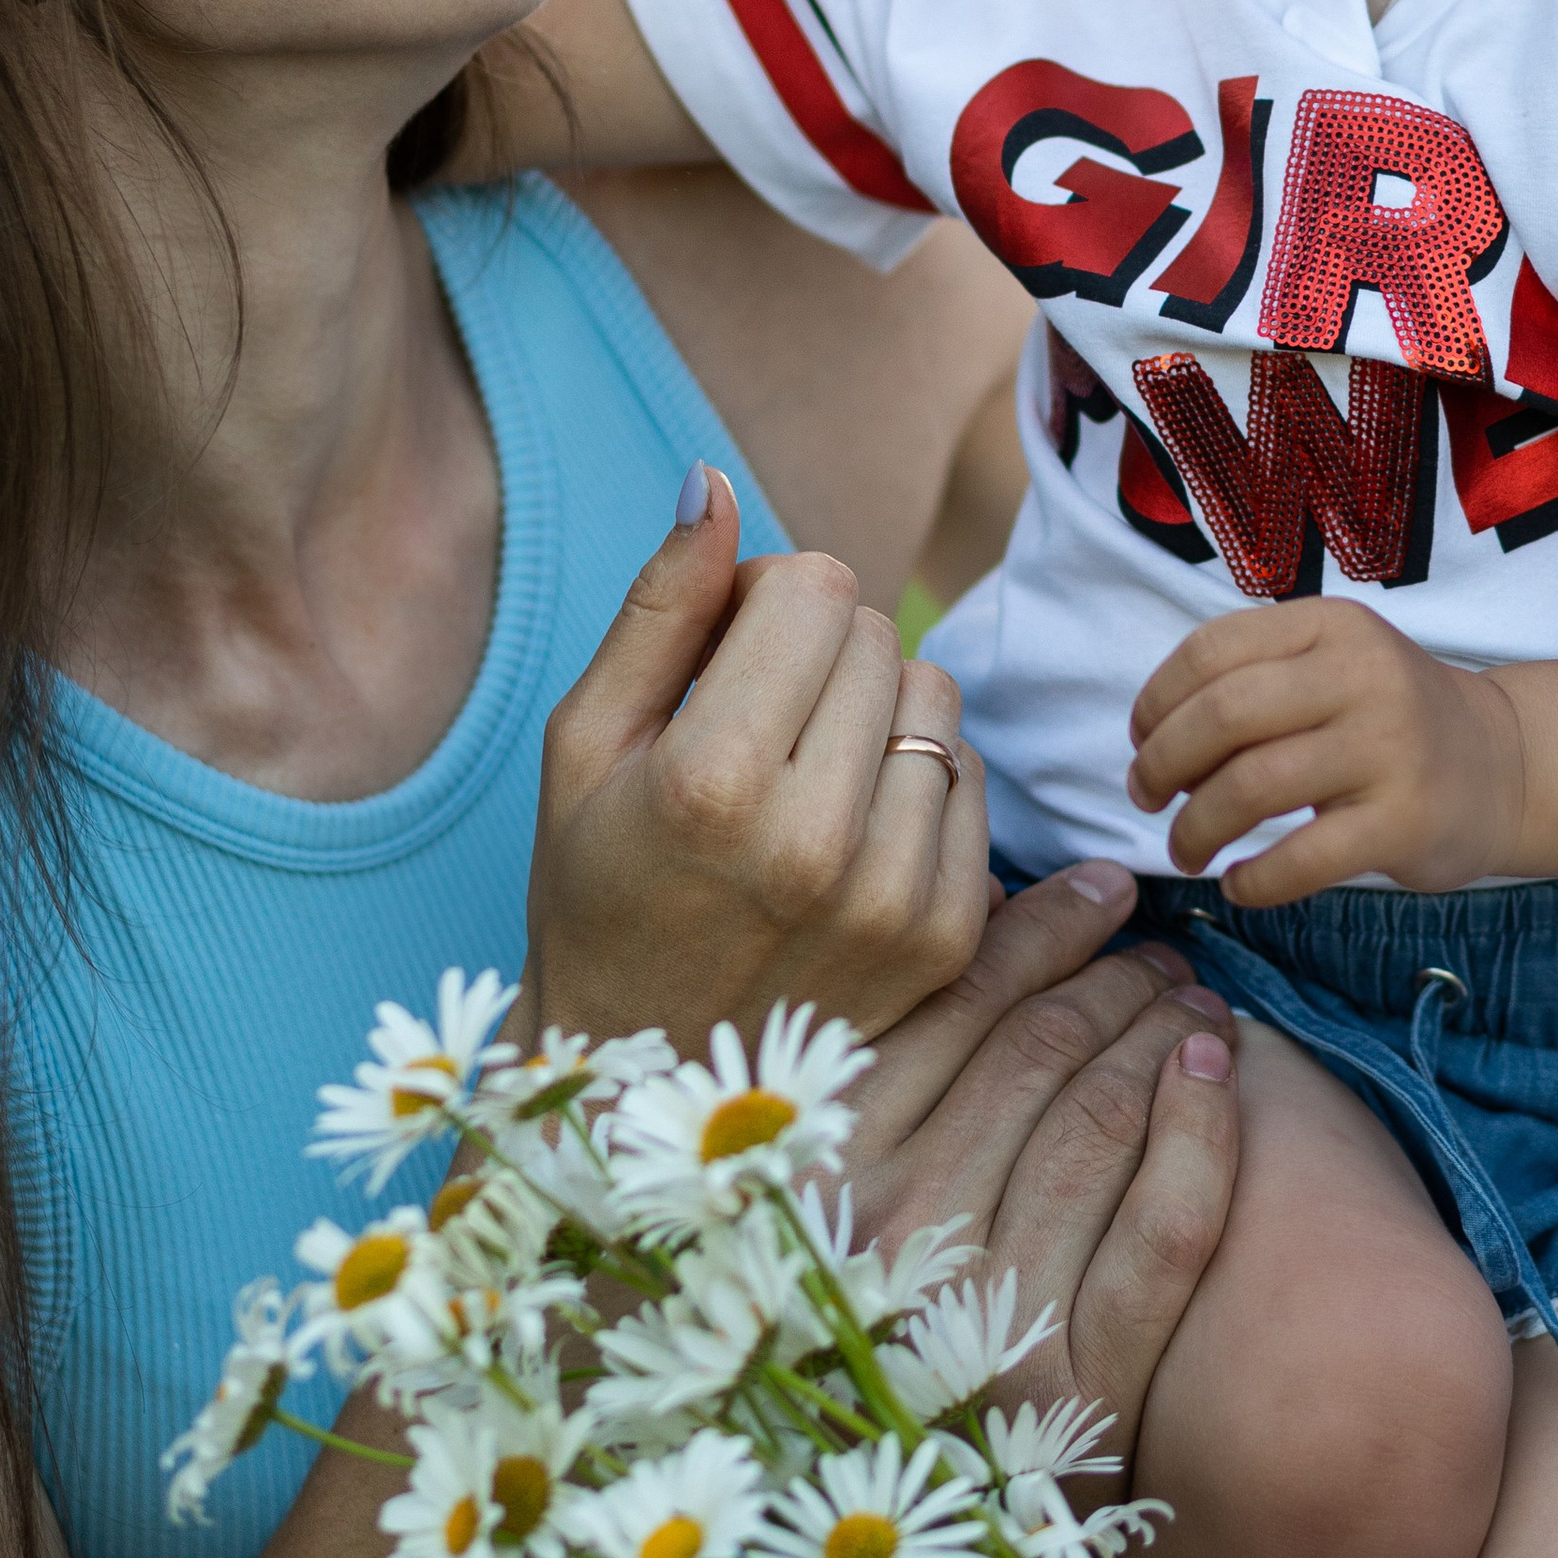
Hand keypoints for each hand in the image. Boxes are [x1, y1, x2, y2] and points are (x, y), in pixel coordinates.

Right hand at [525, 468, 988, 1053]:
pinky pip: (972, 782)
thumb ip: (659, 607)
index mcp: (713, 780)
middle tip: (760, 723)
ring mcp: (893, 897)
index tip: (725, 656)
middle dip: (821, 654)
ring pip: (937, 700)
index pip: (816, 588)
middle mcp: (815, 840)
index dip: (769, 600)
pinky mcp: (947, 938)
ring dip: (879, 713)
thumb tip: (712, 481)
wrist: (647, 1077)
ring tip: (806, 776)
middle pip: (879, 635)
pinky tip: (850, 828)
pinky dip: (919, 783)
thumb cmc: (598, 891)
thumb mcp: (584, 744)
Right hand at [842, 865, 1243, 1454]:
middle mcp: (890, 1238)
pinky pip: (1164, 1230)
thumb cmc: (885, 1322)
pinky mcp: (1076, 1394)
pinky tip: (1219, 1070)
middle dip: (1118, 978)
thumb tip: (992, 910)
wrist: (927, 1524)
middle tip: (1162, 954)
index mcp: (825, 1172)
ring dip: (1165, 1036)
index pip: (956, 1005)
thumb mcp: (851, 1188)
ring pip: (1103, 1121)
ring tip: (1196, 1003)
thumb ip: (896, 1068)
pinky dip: (1202, 1132)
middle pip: (1040, 1052)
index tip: (1105, 888)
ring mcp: (981, 1318)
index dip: (1047, 929)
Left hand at [1128, 600, 1524, 902]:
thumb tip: (1151, 740)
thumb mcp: (1334, 662)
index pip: (1210, 650)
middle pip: (1222, 715)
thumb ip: (1254, 678)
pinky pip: (1302, 858)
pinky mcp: (1405, 822)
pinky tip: (1239, 885)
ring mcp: (1389, 749)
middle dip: (1163, 764)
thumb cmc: (1390, 717)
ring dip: (1195, 828)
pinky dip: (1253, 881)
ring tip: (1186, 849)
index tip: (1142, 741)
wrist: (1505, 764)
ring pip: (1252, 786)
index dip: (1156, 701)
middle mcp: (1363, 675)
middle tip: (1148, 798)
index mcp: (1331, 625)